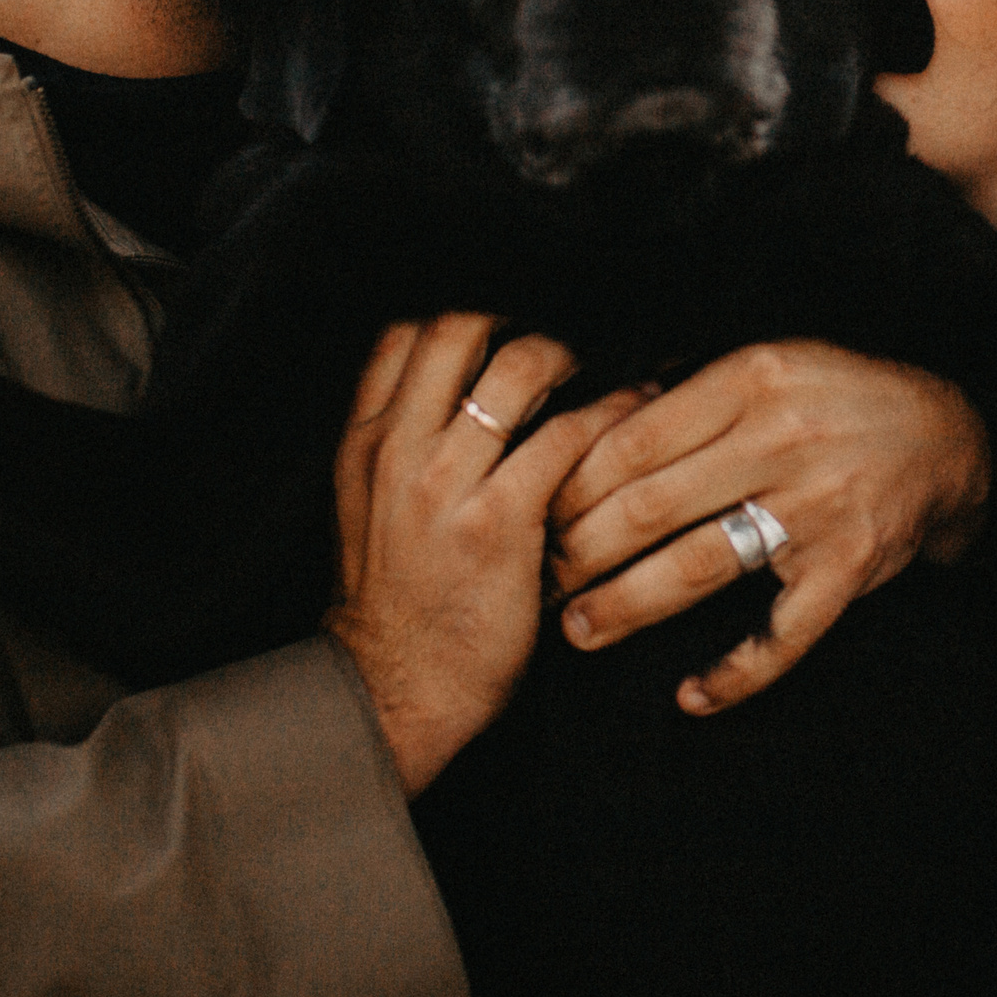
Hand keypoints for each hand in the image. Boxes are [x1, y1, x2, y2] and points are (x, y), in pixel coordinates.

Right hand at [324, 315, 649, 796]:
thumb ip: (399, 443)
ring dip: (571, 354)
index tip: (504, 314)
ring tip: (603, 363)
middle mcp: (399, 449)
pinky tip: (632, 411)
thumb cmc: (396, 601)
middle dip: (515, 313)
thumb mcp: (366, 508)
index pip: (402, 333)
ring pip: (519, 367)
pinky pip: (567, 437)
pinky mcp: (500, 521)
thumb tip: (456, 387)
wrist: (393, 688)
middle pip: (457, 327)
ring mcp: (447, 483)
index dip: (459, 308)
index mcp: (364, 442)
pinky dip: (609, 414)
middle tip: (558, 327)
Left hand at [548, 341, 987, 716]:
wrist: (945, 435)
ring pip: (698, 567)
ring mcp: (816, 510)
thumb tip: (593, 423)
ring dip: (627, 606)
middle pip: (651, 506)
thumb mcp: (767, 360)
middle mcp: (781, 442)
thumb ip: (689, 390)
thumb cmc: (835, 397)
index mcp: (750, 381)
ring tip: (578, 627)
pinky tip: (689, 697)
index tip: (531, 508)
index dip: (571, 481)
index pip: (634, 439)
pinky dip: (735, 673)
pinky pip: (782, 635)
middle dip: (578, 548)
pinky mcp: (847, 569)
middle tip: (534, 577)